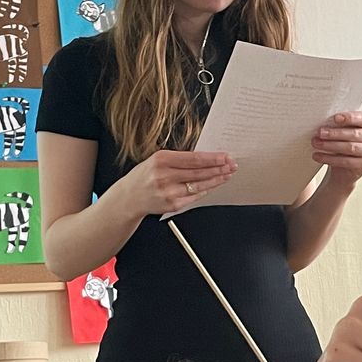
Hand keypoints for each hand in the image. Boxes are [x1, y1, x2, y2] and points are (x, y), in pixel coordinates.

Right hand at [112, 149, 234, 216]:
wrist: (130, 197)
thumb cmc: (144, 176)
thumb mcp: (157, 160)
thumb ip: (178, 159)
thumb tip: (205, 157)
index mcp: (161, 159)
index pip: (194, 158)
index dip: (213, 158)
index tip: (225, 156)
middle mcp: (164, 176)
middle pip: (199, 172)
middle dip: (219, 168)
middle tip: (232, 165)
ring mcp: (169, 192)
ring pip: (199, 185)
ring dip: (216, 180)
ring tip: (227, 174)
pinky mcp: (172, 205)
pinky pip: (194, 196)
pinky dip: (205, 190)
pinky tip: (213, 185)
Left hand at [313, 111, 361, 185]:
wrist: (343, 166)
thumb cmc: (342, 142)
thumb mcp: (341, 130)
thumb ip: (338, 124)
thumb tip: (324, 122)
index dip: (349, 118)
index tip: (335, 118)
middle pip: (355, 134)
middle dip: (335, 133)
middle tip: (320, 132)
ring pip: (350, 148)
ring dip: (330, 145)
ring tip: (316, 143)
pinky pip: (347, 161)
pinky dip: (330, 159)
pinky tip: (318, 156)